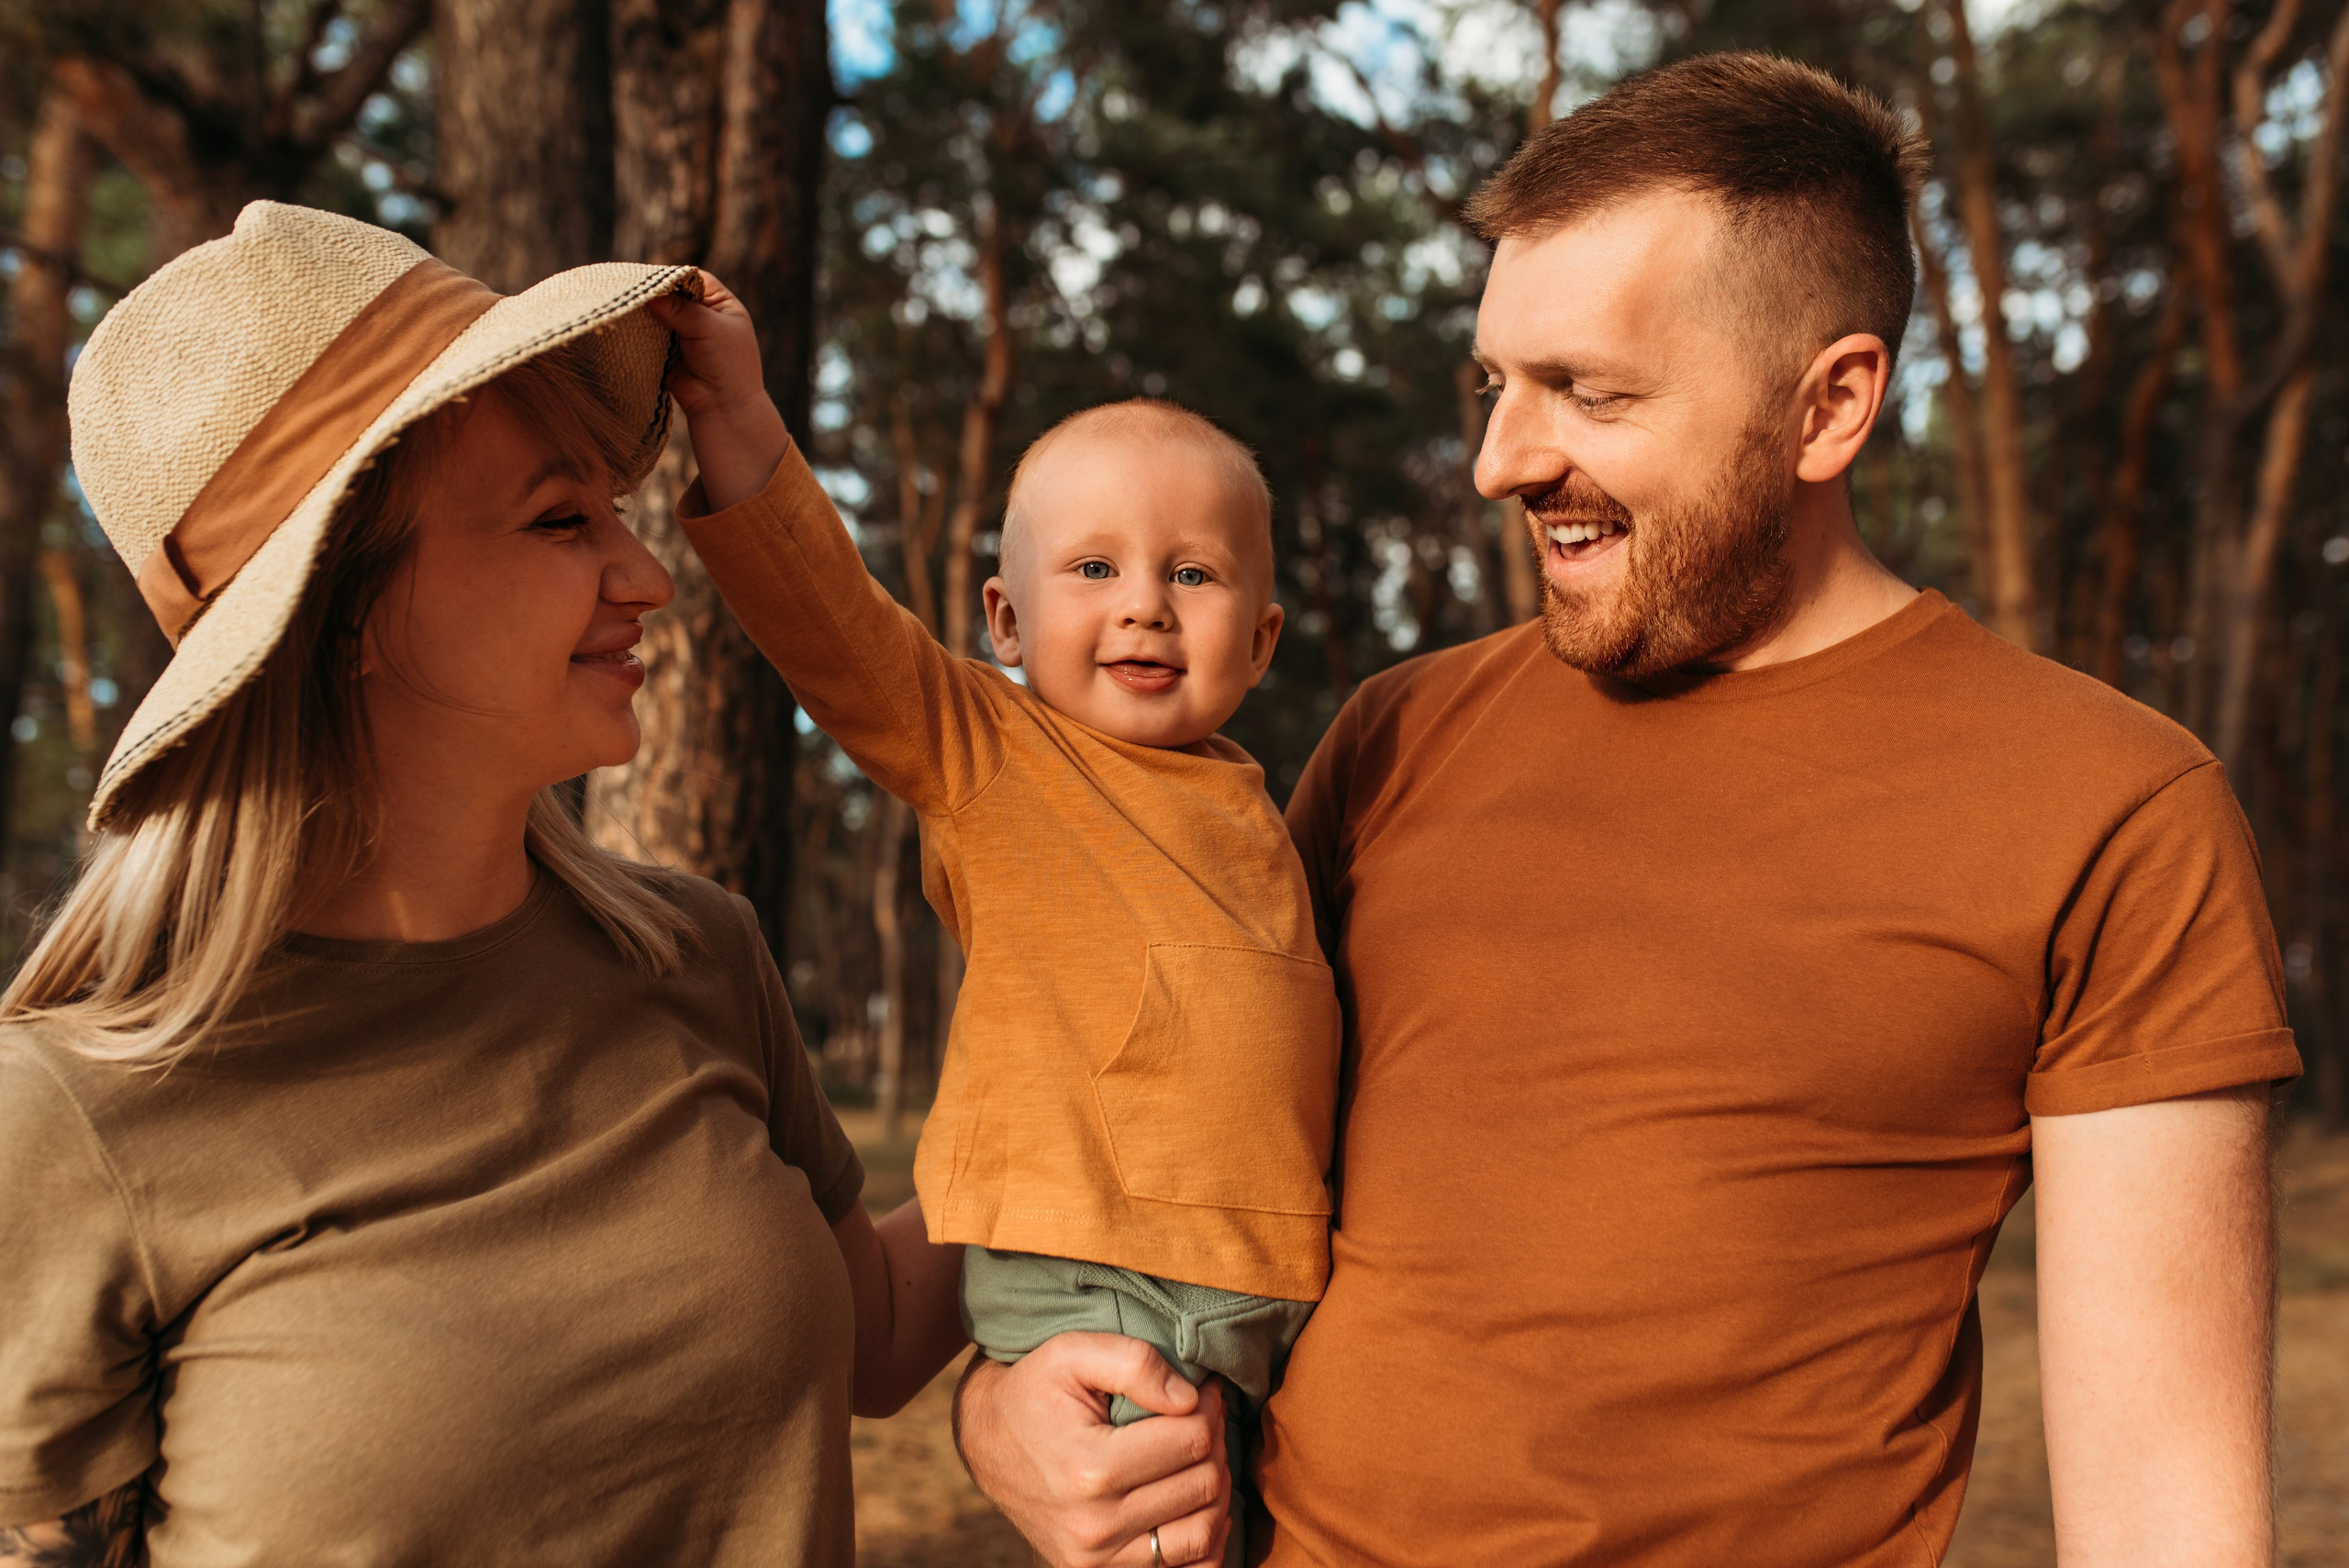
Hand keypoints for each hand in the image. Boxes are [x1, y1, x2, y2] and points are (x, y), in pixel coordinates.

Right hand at [645, 272, 788, 511]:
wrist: (723, 407)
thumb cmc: (728, 365)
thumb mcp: (708, 329)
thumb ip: (680, 309)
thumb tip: (649, 293)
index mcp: (719, 302)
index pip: (690, 279)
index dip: (669, 277)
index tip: (646, 278)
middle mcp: (701, 313)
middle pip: (670, 294)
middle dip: (652, 294)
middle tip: (627, 290)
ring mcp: (682, 332)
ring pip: (657, 313)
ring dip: (642, 312)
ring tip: (621, 305)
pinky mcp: (666, 349)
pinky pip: (648, 333)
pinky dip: (637, 329)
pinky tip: (622, 323)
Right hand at [955, 1334, 1230, 1566]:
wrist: (988, 1442)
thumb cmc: (1034, 1391)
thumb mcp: (1071, 1353)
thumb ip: (1134, 1362)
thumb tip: (1189, 1398)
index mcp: (1090, 1469)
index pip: (1191, 1440)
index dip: (1209, 1407)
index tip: (1203, 1390)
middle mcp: (1095, 1525)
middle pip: (1201, 1484)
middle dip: (1214, 1442)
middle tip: (1203, 1417)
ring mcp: (1097, 1558)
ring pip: (1202, 1531)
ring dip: (1215, 1488)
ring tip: (1199, 1455)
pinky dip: (1205, 1537)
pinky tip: (1197, 1502)